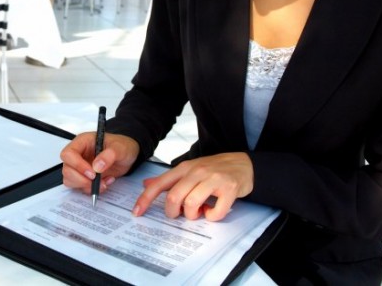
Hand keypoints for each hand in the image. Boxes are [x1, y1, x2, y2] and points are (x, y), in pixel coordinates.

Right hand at [60, 132, 138, 194]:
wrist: (129, 156)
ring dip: (86, 186)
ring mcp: (80, 167)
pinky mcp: (84, 177)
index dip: (77, 165)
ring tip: (104, 182)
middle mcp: (78, 154)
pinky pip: (80, 187)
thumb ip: (109, 155)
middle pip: (67, 169)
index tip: (92, 173)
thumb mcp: (120, 148)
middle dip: (81, 179)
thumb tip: (97, 166)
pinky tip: (105, 183)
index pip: (68, 154)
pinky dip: (92, 189)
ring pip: (70, 180)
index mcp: (82, 142)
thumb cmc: (123, 147)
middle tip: (97, 181)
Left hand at [132, 153, 253, 220]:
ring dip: (194, 215)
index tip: (137, 213)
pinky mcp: (229, 189)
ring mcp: (213, 180)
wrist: (244, 164)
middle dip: (174, 212)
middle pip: (174, 197)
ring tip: (200, 211)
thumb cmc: (215, 169)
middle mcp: (197, 172)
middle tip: (181, 214)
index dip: (145, 199)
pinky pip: (215, 212)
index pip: (159, 184)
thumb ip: (169, 179)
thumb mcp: (190, 169)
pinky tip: (213, 211)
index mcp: (184, 168)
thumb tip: (147, 184)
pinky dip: (212, 217)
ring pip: (192, 204)